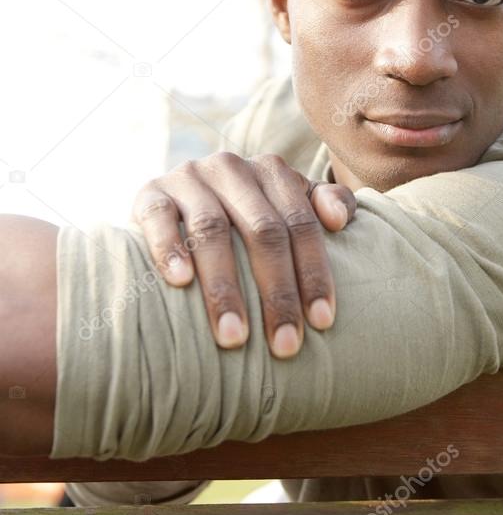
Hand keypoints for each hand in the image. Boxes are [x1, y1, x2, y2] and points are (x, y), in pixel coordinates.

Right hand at [131, 152, 355, 358]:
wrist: (174, 201)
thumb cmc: (244, 216)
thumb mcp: (286, 205)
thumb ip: (323, 204)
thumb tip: (339, 220)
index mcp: (272, 171)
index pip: (300, 224)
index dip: (313, 272)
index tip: (322, 322)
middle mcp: (232, 168)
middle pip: (262, 230)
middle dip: (277, 293)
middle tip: (285, 345)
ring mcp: (189, 177)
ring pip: (211, 229)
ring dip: (224, 287)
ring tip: (235, 337)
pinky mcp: (150, 191)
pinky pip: (159, 217)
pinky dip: (169, 249)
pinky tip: (180, 283)